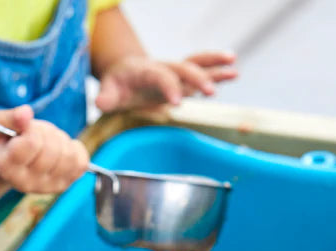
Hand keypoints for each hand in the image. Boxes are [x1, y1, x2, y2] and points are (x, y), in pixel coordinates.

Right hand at [0, 105, 87, 193]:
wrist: (9, 162)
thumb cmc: (2, 139)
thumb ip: (9, 117)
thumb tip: (26, 113)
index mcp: (7, 167)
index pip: (32, 144)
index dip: (33, 129)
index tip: (24, 130)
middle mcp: (26, 183)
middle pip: (52, 149)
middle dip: (46, 134)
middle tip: (35, 135)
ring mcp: (46, 187)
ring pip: (68, 156)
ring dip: (60, 140)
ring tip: (46, 142)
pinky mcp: (63, 185)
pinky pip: (81, 162)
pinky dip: (74, 149)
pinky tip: (59, 150)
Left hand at [95, 51, 237, 111]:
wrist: (126, 72)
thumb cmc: (117, 84)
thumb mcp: (108, 90)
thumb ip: (105, 97)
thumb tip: (101, 102)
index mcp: (146, 71)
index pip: (160, 76)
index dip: (168, 87)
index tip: (176, 102)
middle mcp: (164, 68)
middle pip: (183, 69)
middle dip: (197, 79)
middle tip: (209, 93)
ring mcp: (175, 72)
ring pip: (196, 64)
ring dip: (214, 66)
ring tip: (233, 69)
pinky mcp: (183, 79)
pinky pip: (202, 71)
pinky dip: (218, 71)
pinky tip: (234, 73)